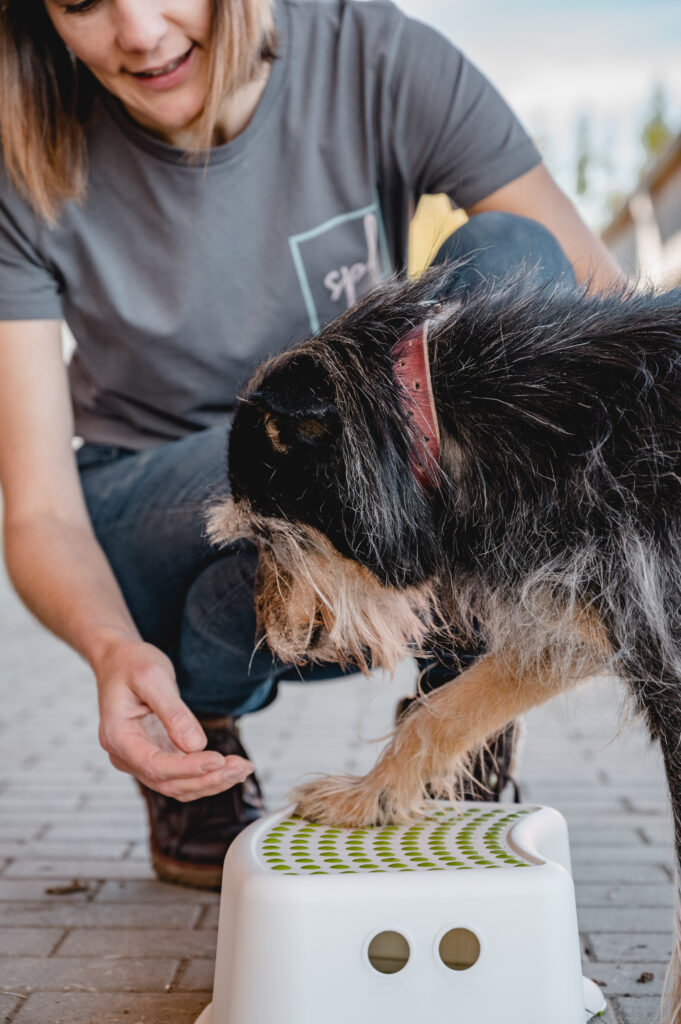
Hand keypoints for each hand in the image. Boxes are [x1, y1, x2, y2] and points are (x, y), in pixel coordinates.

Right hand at [95, 638, 252, 800]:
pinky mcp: (155, 756)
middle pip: (168, 782)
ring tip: (242, 768)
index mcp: (118, 736)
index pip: (154, 765)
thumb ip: (173, 712)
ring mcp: (139, 759)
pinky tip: (229, 767)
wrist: (120, 661)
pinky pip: (181, 775)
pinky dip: (205, 774)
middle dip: (207, 779)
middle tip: (241, 767)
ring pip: (177, 785)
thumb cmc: (132, 664)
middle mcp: (125, 755)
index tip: (219, 760)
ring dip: (211, 781)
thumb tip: (196, 745)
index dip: (188, 768)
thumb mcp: (153, 678)